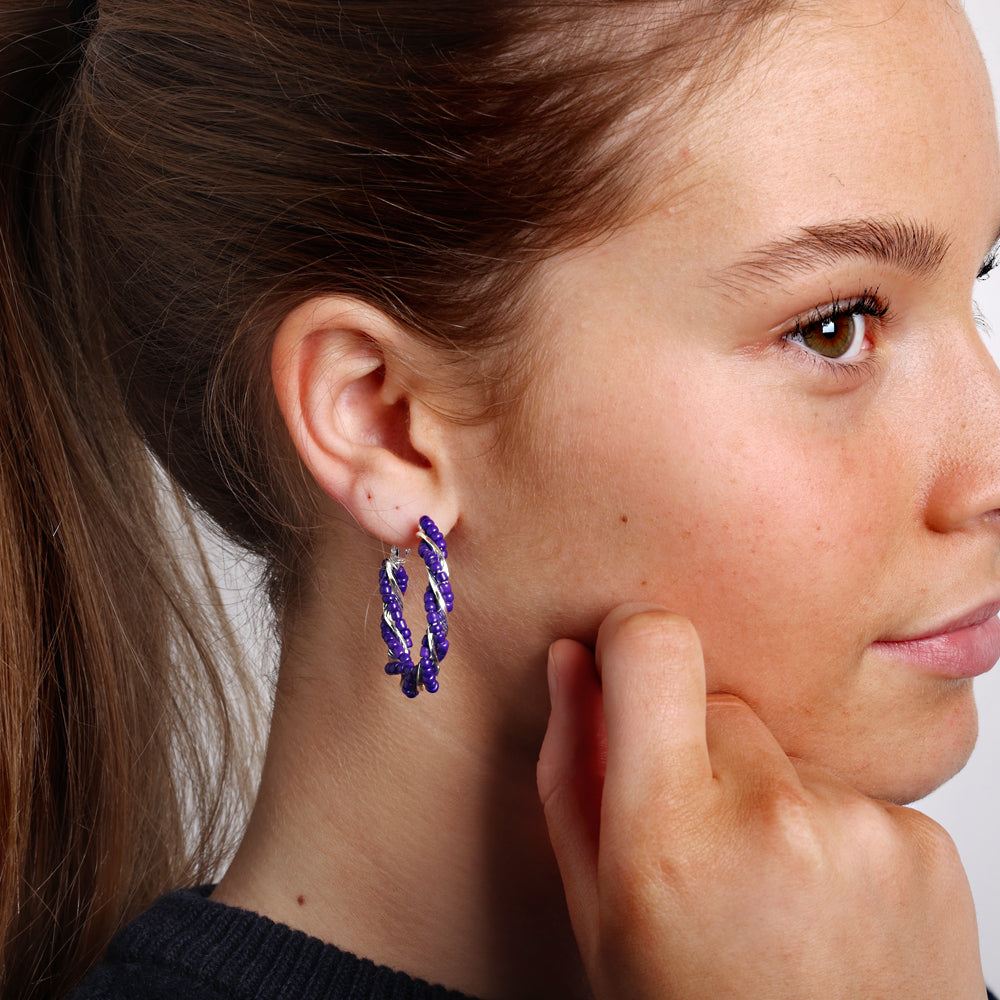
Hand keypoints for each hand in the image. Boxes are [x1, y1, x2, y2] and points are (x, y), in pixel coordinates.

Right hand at [537, 604, 985, 998]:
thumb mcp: (597, 914)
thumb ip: (570, 771)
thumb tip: (569, 661)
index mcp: (669, 839)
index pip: (652, 644)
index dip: (630, 641)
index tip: (626, 672)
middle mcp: (774, 820)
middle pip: (718, 703)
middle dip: (696, 752)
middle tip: (703, 848)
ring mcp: (863, 828)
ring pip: (782, 747)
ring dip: (766, 795)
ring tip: (769, 892)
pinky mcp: (927, 842)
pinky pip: (849, 788)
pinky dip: (830, 831)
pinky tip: (824, 908)